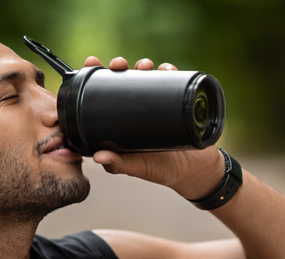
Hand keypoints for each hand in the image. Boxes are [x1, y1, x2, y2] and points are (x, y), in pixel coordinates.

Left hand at [81, 55, 224, 200]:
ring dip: (143, 64)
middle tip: (119, 64)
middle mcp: (136, 106)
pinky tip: (166, 69)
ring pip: (146, 75)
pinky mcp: (177, 99)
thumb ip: (117, 164)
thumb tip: (98, 157)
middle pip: (124, 78)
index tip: (91, 62)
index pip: (103, 93)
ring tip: (144, 65)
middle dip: (119, 65)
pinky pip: (172, 80)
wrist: (193, 170)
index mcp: (120, 118)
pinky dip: (169, 70)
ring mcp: (156, 101)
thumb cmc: (159, 168)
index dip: (95, 77)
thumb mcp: (136, 167)